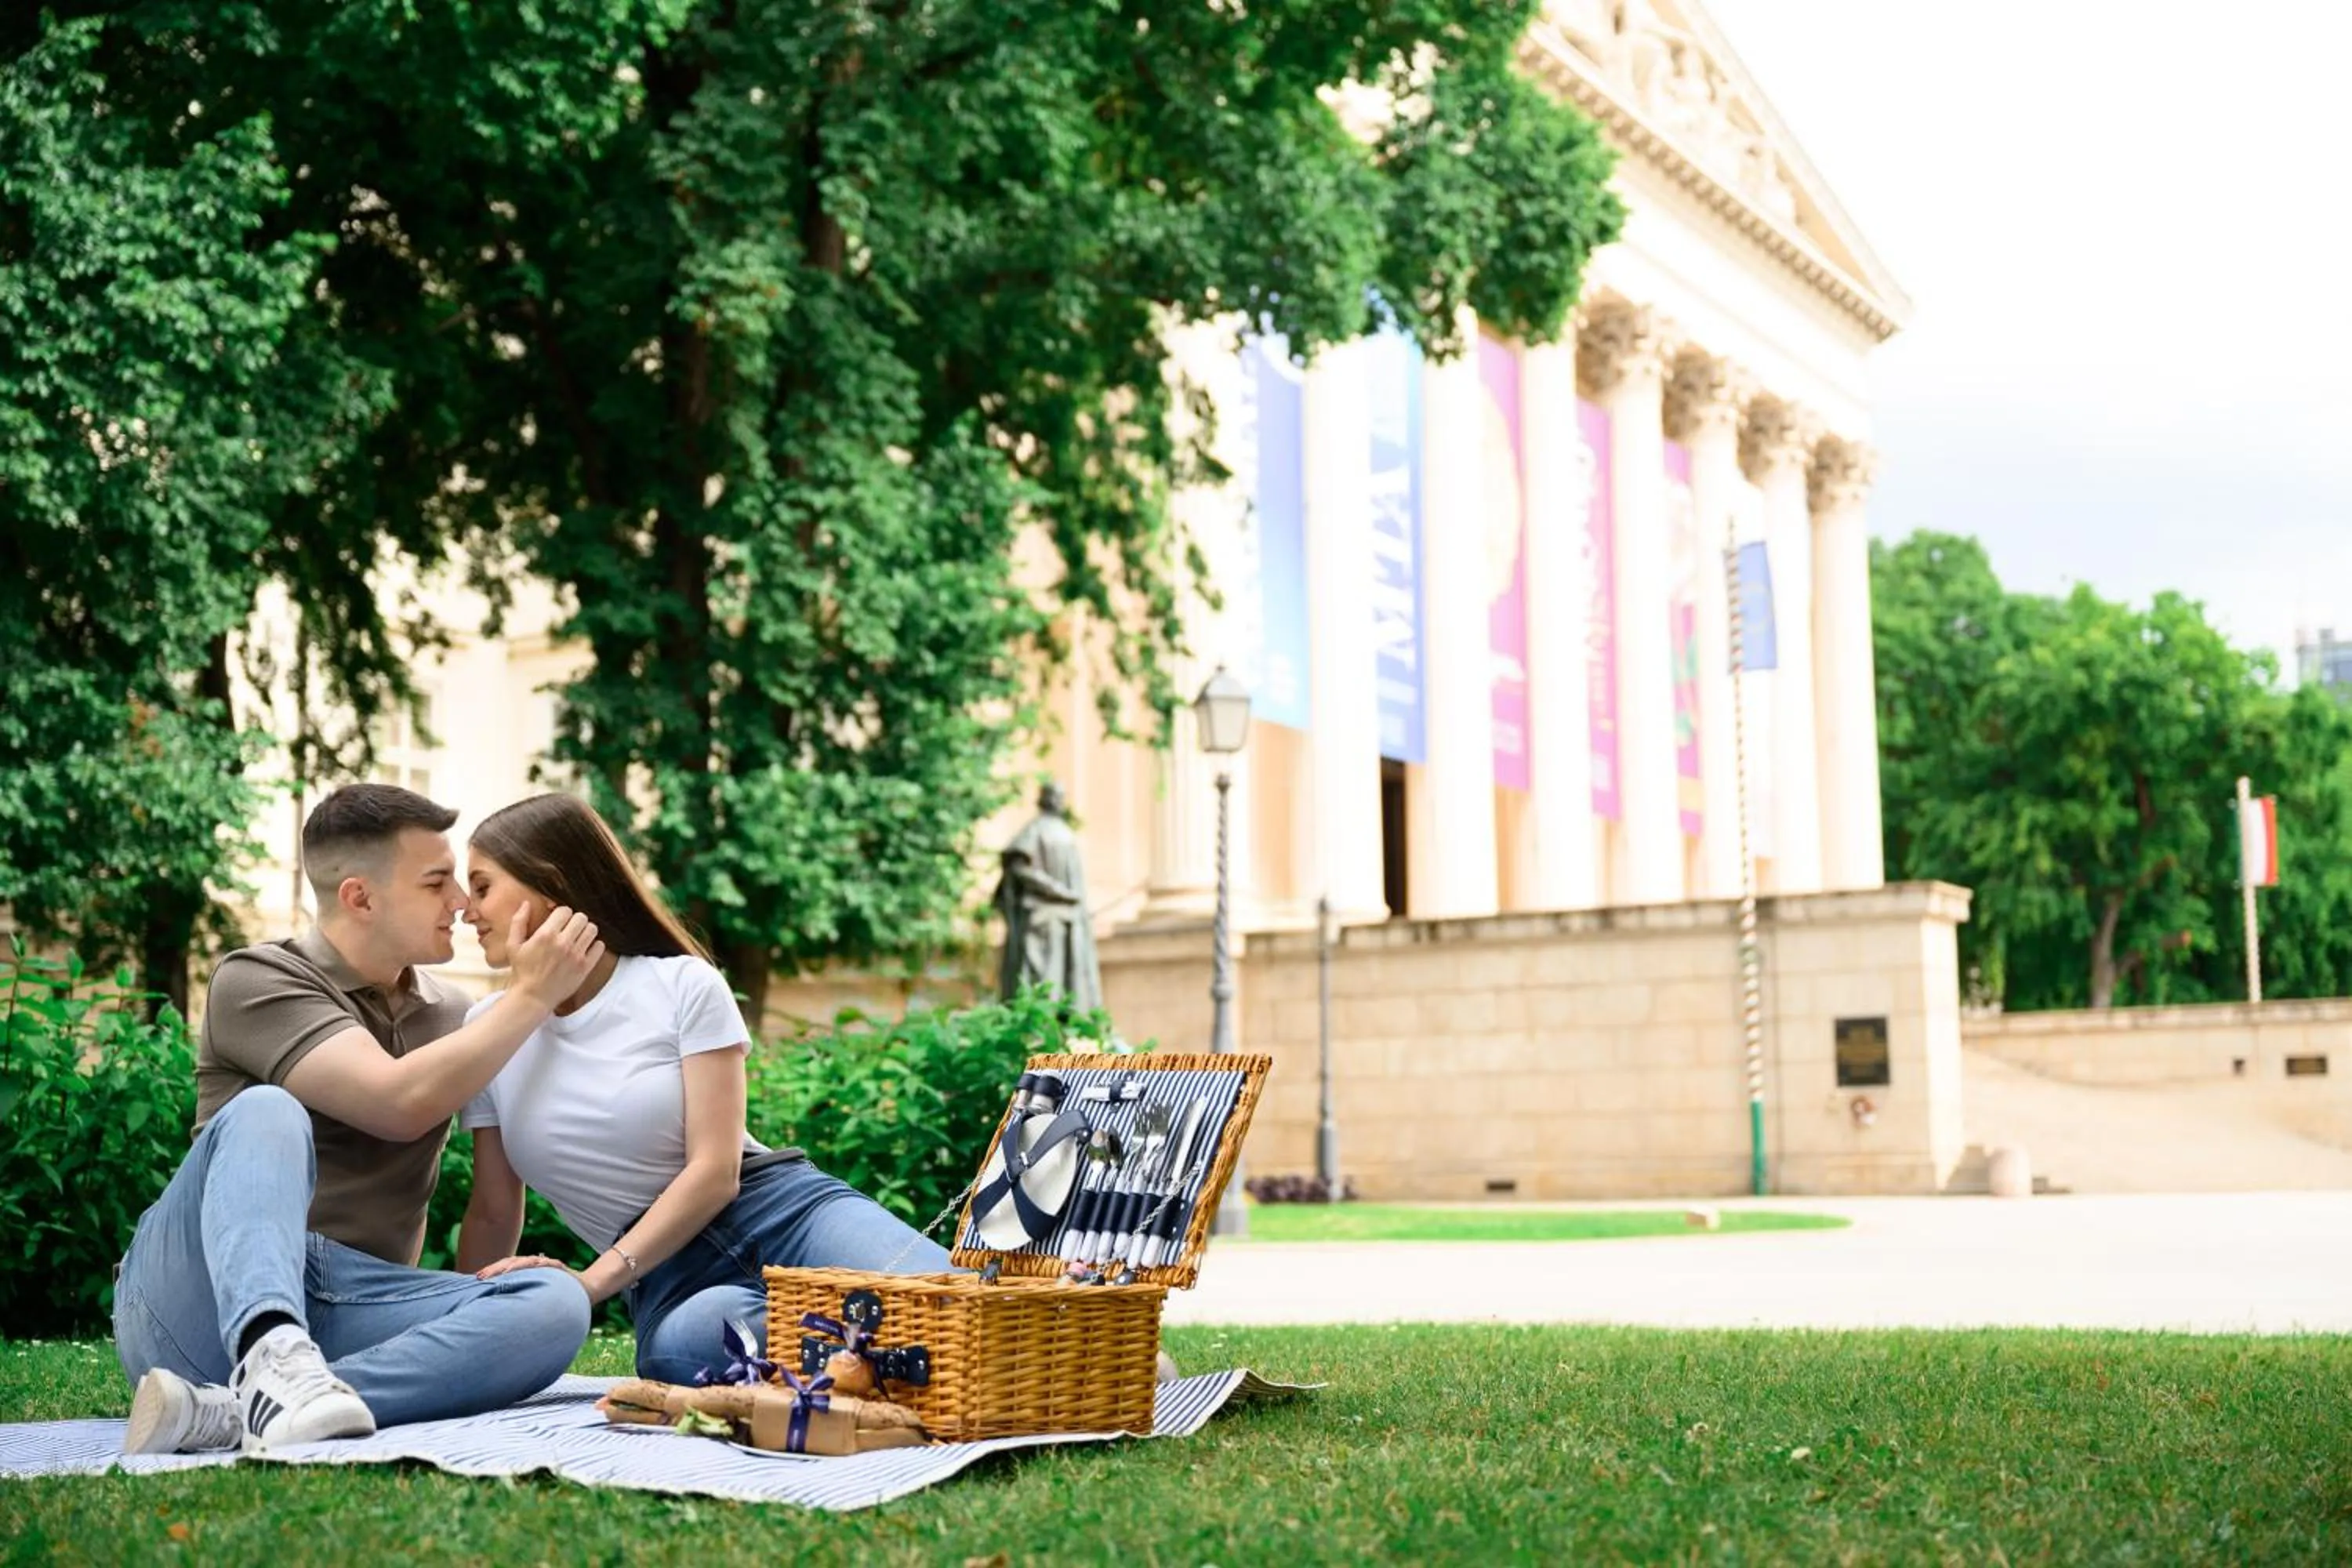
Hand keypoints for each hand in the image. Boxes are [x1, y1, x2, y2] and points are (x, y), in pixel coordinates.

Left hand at [476, 1253, 590, 1293]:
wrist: (583, 1290)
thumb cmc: (554, 1297)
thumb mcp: (532, 1297)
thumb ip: (518, 1298)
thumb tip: (494, 1311)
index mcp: (524, 1273)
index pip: (504, 1268)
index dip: (491, 1272)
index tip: (477, 1279)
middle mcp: (533, 1266)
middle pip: (511, 1263)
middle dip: (496, 1269)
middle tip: (481, 1277)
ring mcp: (545, 1265)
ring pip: (527, 1262)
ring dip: (514, 1266)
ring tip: (503, 1273)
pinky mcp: (559, 1268)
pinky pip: (549, 1264)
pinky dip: (541, 1264)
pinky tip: (535, 1265)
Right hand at [507, 905, 603, 1004]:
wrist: (532, 997)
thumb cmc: (522, 971)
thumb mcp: (513, 945)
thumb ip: (518, 922)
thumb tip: (526, 903)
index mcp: (546, 935)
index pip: (565, 910)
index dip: (561, 913)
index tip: (558, 920)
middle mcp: (563, 943)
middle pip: (581, 917)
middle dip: (574, 920)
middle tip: (569, 928)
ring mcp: (576, 955)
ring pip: (592, 929)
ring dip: (585, 931)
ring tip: (577, 937)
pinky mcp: (585, 967)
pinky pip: (600, 947)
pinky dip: (595, 945)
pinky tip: (585, 948)